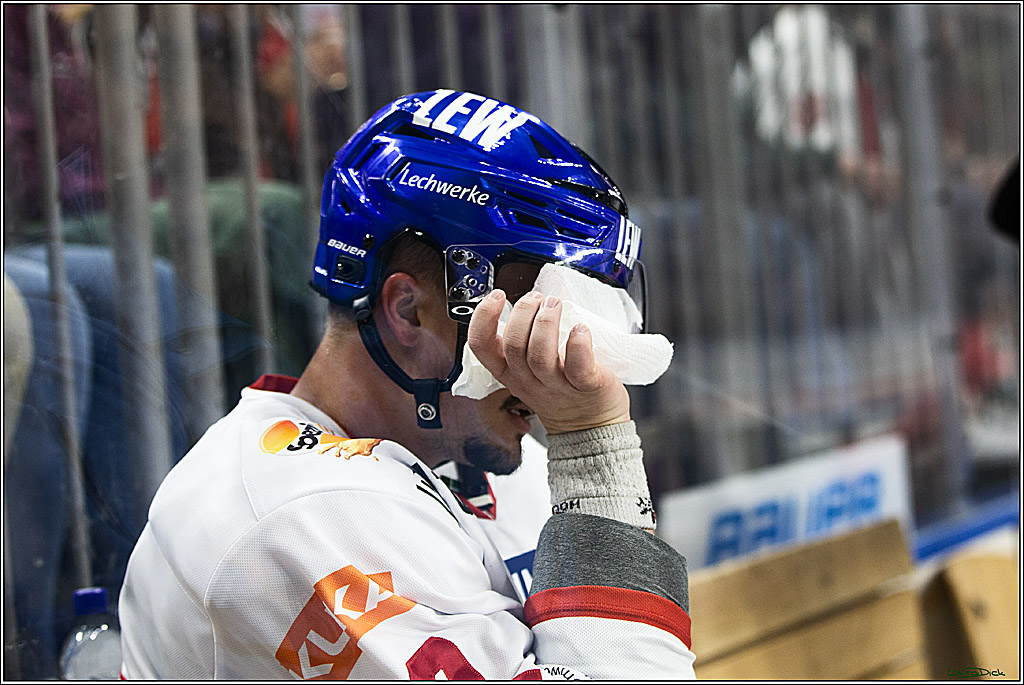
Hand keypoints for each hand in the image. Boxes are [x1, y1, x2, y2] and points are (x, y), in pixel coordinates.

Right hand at [467, 289, 629, 433]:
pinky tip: (581, 329)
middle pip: (513, 344)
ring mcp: (556, 385)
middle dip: (523, 312)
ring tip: (555, 304)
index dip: (483, 317)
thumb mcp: (527, 372)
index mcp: (509, 372)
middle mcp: (528, 380)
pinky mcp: (586, 386)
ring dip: (546, 322)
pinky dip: (578, 342)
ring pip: (540, 354)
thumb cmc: (561, 392)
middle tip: (538, 298)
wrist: (590, 426)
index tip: (496, 296)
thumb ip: (520, 344)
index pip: (481, 346)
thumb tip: (524, 303)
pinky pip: (578, 365)